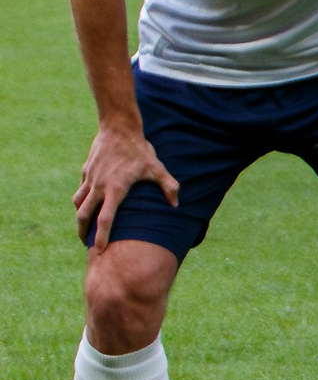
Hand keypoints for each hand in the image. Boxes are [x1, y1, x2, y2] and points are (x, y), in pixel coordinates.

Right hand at [74, 122, 178, 252]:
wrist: (118, 129)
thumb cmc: (140, 150)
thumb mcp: (157, 168)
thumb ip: (168, 186)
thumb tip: (176, 204)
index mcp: (115, 189)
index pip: (105, 219)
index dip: (101, 236)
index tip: (98, 250)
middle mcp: (99, 186)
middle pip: (83, 215)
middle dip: (83, 232)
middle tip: (86, 244)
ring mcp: (90, 179)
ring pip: (78, 203)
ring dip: (80, 217)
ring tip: (84, 227)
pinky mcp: (85, 172)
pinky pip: (80, 190)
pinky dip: (81, 200)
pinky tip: (87, 204)